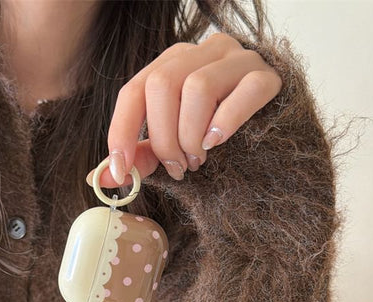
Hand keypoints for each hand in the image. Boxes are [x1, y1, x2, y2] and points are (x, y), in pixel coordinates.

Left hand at [86, 33, 281, 187]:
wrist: (271, 135)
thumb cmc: (214, 138)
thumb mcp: (172, 145)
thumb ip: (141, 156)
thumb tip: (101, 178)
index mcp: (172, 65)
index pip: (134, 90)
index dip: (122, 131)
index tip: (121, 170)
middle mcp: (201, 52)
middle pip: (162, 85)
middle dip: (163, 138)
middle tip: (177, 168)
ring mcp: (236, 59)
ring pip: (198, 87)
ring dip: (191, 136)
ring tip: (199, 160)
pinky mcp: (268, 76)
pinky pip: (244, 91)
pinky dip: (226, 121)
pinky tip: (218, 142)